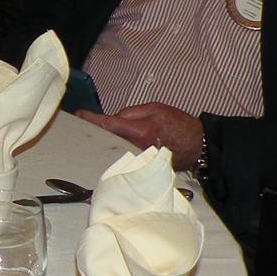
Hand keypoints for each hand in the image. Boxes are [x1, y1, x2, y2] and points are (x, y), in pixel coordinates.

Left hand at [75, 103, 204, 164]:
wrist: (196, 145)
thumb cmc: (178, 124)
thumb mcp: (155, 108)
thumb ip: (132, 112)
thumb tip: (114, 118)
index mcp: (140, 131)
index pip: (109, 124)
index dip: (92, 119)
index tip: (80, 115)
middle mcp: (137, 148)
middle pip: (108, 139)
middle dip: (96, 131)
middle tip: (86, 123)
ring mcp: (138, 160)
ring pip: (114, 149)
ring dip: (106, 141)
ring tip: (98, 133)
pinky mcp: (142, 167)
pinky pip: (124, 156)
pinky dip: (117, 149)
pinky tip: (114, 144)